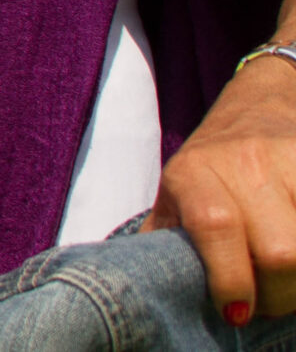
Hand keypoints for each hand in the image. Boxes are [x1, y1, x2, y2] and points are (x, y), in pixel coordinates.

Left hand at [145, 54, 295, 318]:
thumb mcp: (174, 197)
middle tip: (266, 302)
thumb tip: (139, 289)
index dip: (231, 278)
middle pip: (280, 252)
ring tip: (287, 284)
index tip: (237, 313)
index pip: (217, 226)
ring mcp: (288, 162)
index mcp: (192, 173)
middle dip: (278, 294)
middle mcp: (242, 162)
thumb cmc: (208, 169)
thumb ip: (161, 241)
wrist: (257, 107)